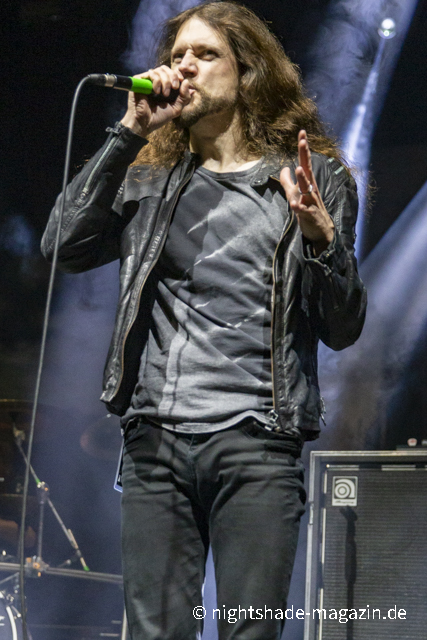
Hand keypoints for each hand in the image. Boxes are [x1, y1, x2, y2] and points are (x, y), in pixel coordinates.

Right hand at [120, 65, 191, 137]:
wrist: (145, 123)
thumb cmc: (159, 117)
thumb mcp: (176, 108)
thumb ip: (184, 97)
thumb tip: (187, 82)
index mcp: (164, 87)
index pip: (172, 72)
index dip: (178, 74)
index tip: (181, 81)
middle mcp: (155, 82)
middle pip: (166, 68)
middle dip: (173, 76)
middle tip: (174, 88)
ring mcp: (147, 80)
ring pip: (160, 70)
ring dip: (165, 81)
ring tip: (164, 94)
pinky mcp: (139, 80)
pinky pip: (151, 73)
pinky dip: (157, 81)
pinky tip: (157, 92)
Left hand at [280, 130, 334, 255]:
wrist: (320, 230)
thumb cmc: (307, 208)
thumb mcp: (294, 193)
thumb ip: (287, 181)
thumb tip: (284, 168)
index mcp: (307, 182)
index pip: (304, 162)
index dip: (303, 148)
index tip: (301, 132)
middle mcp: (311, 189)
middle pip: (307, 169)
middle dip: (305, 155)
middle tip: (303, 141)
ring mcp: (311, 201)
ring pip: (307, 189)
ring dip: (302, 179)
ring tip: (298, 169)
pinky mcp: (309, 215)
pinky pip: (303, 210)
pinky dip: (298, 207)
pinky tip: (294, 204)